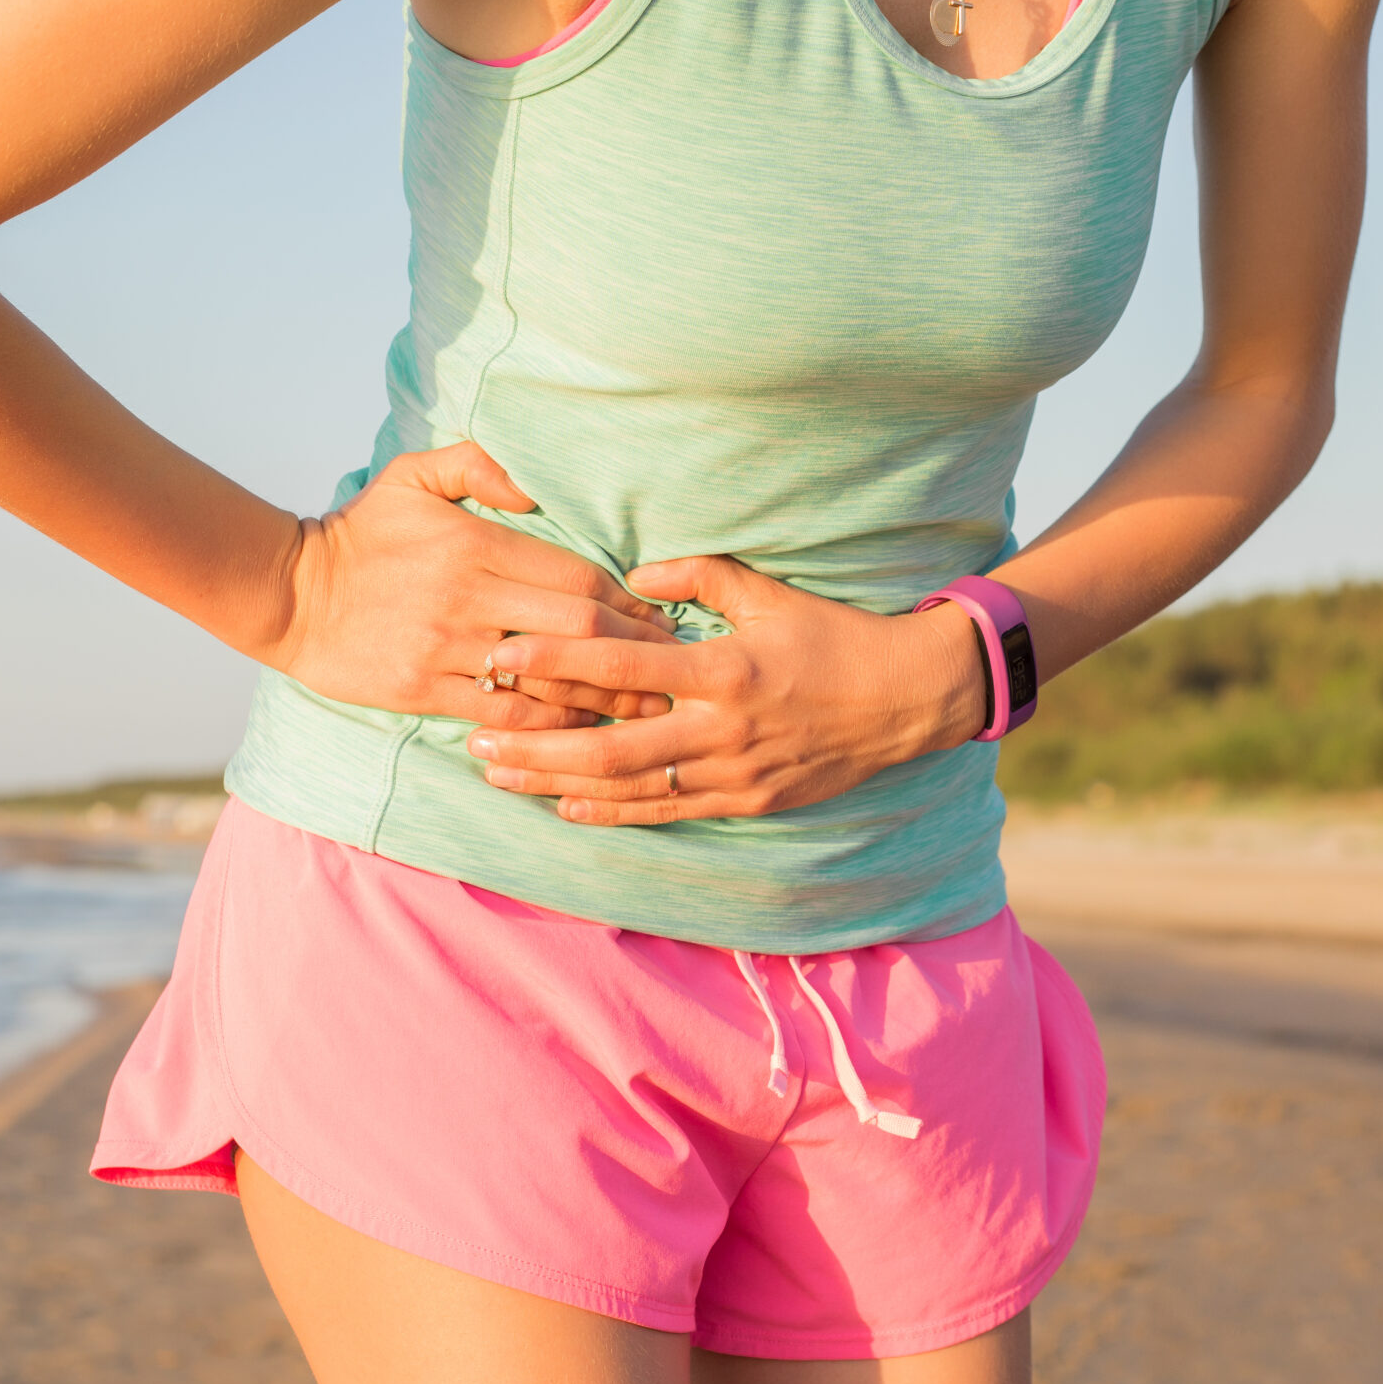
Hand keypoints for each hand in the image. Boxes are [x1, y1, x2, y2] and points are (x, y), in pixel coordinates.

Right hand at [273, 442, 677, 729]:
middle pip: (575, 628)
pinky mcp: (424, 690)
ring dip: (603, 696)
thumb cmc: (361, 532)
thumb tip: (539, 483)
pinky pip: (502, 717)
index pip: (575, 576)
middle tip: (671, 666)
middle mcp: (466, 598)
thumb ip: (480, 466)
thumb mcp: (413, 476)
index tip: (660, 617)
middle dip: (633, 650)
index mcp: (474, 546)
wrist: (289, 594)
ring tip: (646, 708)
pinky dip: (547, 726)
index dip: (628, 601)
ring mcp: (446, 649)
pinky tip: (579, 730)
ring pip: (545, 679)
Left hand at [464, 556, 991, 824]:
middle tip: (474, 739)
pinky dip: (611, 812)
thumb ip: (701, 575)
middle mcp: (720, 729)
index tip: (499, 658)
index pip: (617, 668)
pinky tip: (564, 807)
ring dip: (556, 784)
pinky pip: (665, 812)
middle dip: (533, 746)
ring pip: (627, 789)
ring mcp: (732, 773)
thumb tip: (638, 571)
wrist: (907, 700)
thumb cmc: (836, 637)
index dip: (552, 664)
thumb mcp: (771, 593)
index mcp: (722, 669)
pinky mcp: (745, 802)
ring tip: (499, 775)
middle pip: (605, 746)